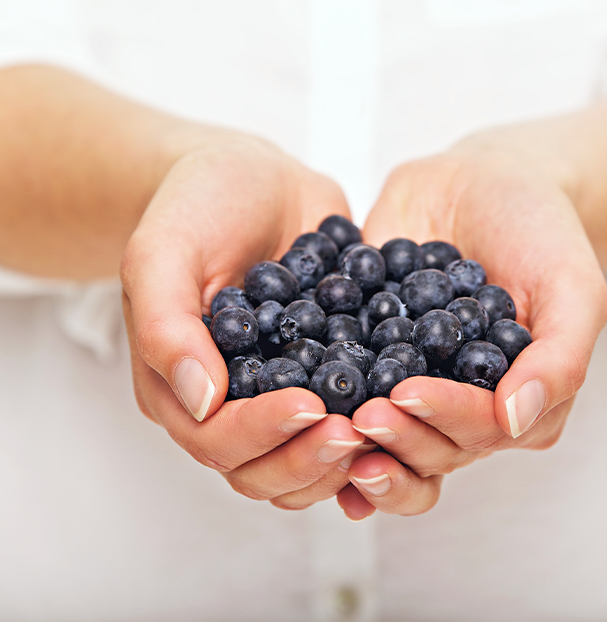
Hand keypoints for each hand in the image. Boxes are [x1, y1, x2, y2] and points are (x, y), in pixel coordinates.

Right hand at [121, 130, 367, 508]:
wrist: (254, 177)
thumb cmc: (196, 205)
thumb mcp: (161, 251)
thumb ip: (166, 326)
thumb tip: (201, 402)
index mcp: (178, 384)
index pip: (215, 440)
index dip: (262, 434)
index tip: (309, 404)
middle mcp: (229, 402)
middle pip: (264, 469)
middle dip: (309, 457)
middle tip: (357, 428)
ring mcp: (279, 390)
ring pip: (307, 458)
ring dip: (345, 455)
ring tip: (384, 422)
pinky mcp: (324, 369)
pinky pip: (346, 415)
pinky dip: (374, 421)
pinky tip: (406, 404)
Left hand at [337, 133, 606, 518]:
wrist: (483, 179)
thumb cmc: (540, 232)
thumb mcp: (572, 287)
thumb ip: (560, 357)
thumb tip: (516, 419)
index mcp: (513, 399)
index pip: (480, 429)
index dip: (444, 418)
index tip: (408, 395)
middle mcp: (460, 400)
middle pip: (428, 443)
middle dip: (396, 435)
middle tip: (362, 414)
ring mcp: (411, 377)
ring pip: (385, 428)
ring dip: (355, 436)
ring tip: (325, 422)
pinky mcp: (368, 348)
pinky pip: (345, 379)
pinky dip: (319, 398)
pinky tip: (290, 408)